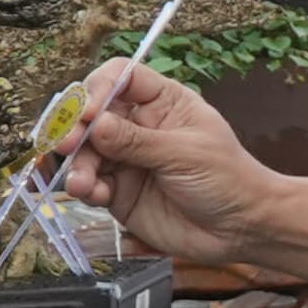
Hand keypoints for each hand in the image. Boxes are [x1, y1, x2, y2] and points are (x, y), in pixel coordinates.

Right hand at [64, 60, 284, 266]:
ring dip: (77, 164)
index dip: (99, 88)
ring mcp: (126, 159)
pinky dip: (85, 188)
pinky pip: (91, 184)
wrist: (240, 229)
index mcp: (163, 102)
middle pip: (93, 113)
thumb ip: (138, 141)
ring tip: (82, 184)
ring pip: (86, 151)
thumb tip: (95, 123)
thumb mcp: (186, 154)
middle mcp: (138, 126)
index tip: (89, 111)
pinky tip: (92, 195)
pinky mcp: (119, 191)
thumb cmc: (227, 179)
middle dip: (75, 126)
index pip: (121, 78)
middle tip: (67, 143)